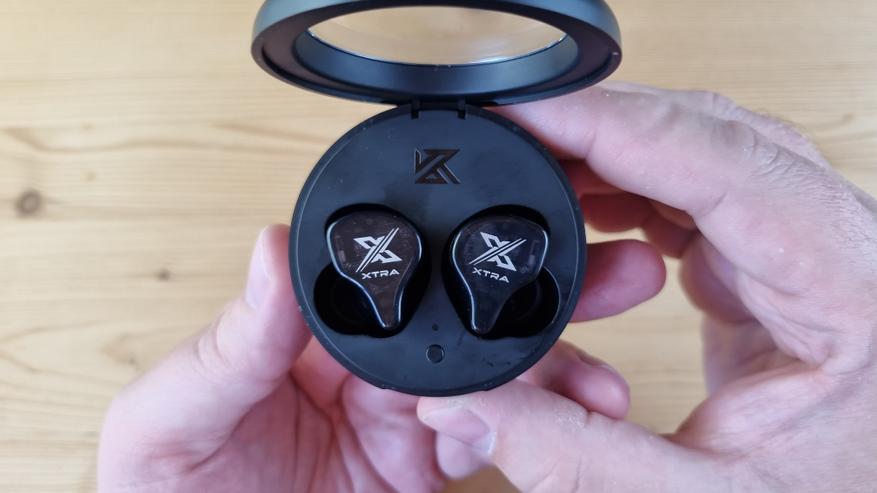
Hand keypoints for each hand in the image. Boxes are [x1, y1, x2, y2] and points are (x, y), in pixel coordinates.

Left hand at [98, 222, 665, 491]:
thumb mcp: (171, 416)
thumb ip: (231, 341)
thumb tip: (271, 249)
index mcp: (305, 333)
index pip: (390, 276)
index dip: (450, 251)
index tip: (505, 230)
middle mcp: (362, 368)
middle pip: (458, 315)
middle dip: (532, 289)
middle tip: (603, 272)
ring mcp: (399, 419)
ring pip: (491, 378)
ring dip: (553, 369)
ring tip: (599, 379)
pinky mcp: (420, 468)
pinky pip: (487, 441)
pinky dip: (532, 433)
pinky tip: (565, 425)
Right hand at [419, 83, 876, 491]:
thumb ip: (581, 457)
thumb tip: (469, 403)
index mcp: (844, 287)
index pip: (723, 163)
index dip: (613, 124)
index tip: (525, 112)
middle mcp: (832, 243)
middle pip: (703, 135)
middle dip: (594, 128)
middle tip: (507, 135)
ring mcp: (798, 242)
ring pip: (692, 152)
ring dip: (604, 156)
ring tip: (527, 175)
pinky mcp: (764, 259)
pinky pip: (688, 191)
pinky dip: (622, 189)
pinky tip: (578, 209)